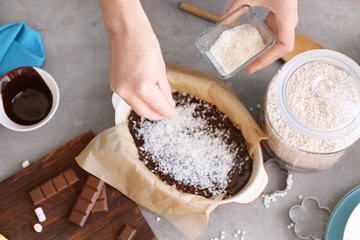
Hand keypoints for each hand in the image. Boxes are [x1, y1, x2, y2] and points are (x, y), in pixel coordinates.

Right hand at [99, 0, 176, 119]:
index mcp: (142, 87)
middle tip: (167, 112)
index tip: (174, 112)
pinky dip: (138, 100)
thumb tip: (169, 102)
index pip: (158, 107)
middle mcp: (128, 91)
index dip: (168, 112)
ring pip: (136, 107)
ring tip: (159, 104)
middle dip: (158, 115)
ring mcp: (118, 89)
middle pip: (145, 112)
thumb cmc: (144, 43)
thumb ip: (164, 90)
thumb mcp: (160, 68)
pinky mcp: (114, 84)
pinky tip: (147, 96)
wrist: (126, 30)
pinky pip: (128, 98)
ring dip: (148, 109)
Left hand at [223, 0, 297, 73]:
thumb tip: (222, 21)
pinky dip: (263, 37)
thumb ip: (236, 7)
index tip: (254, 66)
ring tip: (249, 57)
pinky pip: (274, 30)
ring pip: (277, 39)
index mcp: (287, 17)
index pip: (284, 46)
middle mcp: (289, 20)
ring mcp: (286, 17)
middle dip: (264, 58)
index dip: (270, 59)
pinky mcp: (280, 14)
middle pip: (280, 47)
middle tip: (249, 66)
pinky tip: (252, 39)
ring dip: (264, 49)